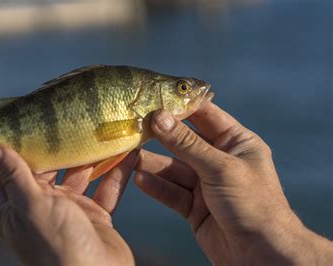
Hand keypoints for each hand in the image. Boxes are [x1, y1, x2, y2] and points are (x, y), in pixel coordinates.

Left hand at [0, 107, 136, 265]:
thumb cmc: (58, 247)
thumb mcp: (31, 207)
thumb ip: (14, 176)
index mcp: (12, 206)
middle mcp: (37, 204)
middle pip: (36, 163)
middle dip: (42, 138)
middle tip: (46, 107)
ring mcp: (67, 209)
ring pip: (74, 171)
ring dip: (84, 151)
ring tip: (93, 124)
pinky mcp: (93, 214)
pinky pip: (104, 186)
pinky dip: (115, 170)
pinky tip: (127, 152)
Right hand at [135, 103, 332, 264]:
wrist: (261, 255)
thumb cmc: (253, 204)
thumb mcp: (220, 168)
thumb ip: (187, 144)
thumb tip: (159, 117)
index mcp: (236, 143)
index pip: (205, 115)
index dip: (180, 106)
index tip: (154, 98)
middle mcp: (220, 160)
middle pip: (184, 142)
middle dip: (161, 135)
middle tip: (135, 126)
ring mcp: (205, 184)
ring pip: (173, 168)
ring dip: (152, 163)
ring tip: (129, 155)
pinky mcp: (194, 206)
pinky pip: (171, 191)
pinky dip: (156, 186)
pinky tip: (139, 179)